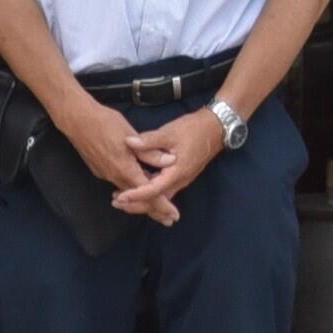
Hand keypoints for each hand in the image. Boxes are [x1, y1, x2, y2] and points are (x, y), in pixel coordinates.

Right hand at [58, 98, 180, 226]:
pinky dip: (131, 190)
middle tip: (168, 220)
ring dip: (142, 201)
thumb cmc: (105, 123)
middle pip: (138, 199)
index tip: (174, 216)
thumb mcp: (131, 135)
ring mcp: (105, 174)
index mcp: (125, 169)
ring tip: (156, 207)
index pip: (148, 193)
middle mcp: (114, 176)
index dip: (163, 205)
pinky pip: (119, 184)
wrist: (76, 121)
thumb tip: (171, 161)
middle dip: (154, 210)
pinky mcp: (100, 170)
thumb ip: (150, 151)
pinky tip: (136, 186)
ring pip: (128, 192)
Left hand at [112, 112, 226, 220]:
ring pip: (160, 196)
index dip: (136, 195)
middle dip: (137, 204)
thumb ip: (149, 140)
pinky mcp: (180, 175)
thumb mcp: (170, 132)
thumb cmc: (194, 129)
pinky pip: (163, 189)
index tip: (121, 198)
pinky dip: (150, 192)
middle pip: (156, 200)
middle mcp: (179, 180)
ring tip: (122, 199)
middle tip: (116, 202)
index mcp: (177, 172)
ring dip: (142, 199)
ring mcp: (181, 179)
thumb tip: (129, 142)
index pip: (154, 190)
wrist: (216, 128)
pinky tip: (137, 188)